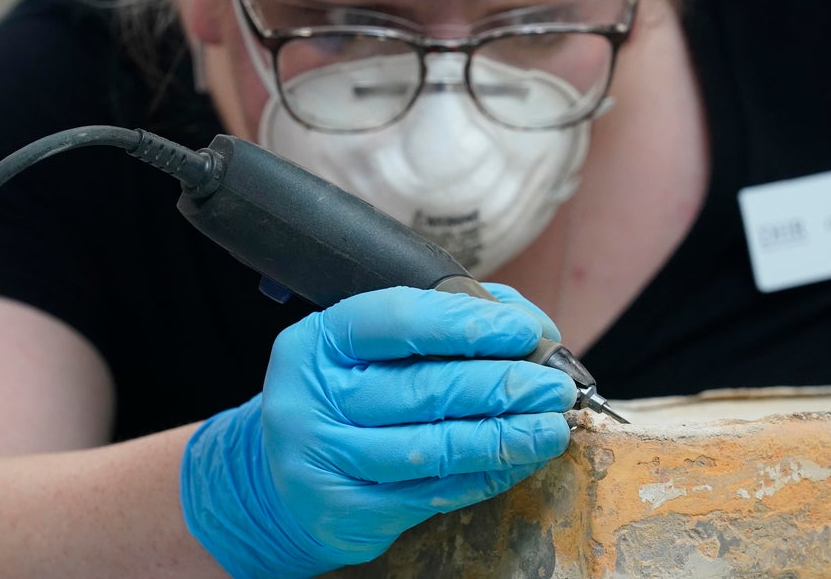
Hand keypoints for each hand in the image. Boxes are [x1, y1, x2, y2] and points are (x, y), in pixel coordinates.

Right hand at [180, 285, 575, 577]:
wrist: (276, 481)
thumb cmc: (343, 397)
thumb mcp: (367, 348)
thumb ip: (443, 322)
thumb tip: (529, 328)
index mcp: (319, 341)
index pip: (399, 320)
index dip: (468, 324)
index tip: (524, 331)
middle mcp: (313, 399)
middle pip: (424, 389)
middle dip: (502, 385)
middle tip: (554, 386)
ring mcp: (327, 460)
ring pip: (433, 448)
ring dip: (504, 437)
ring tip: (551, 427)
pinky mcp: (349, 511)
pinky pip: (434, 492)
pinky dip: (485, 474)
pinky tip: (519, 459)